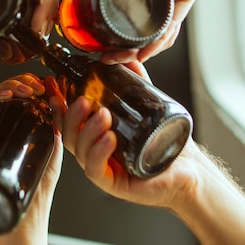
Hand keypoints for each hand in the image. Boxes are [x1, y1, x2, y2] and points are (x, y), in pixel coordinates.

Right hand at [0, 74, 63, 228]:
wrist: (31, 203)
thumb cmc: (42, 176)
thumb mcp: (55, 137)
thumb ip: (56, 115)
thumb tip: (56, 88)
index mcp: (22, 119)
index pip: (19, 89)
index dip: (29, 80)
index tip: (43, 83)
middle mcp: (5, 121)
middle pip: (6, 88)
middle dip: (21, 81)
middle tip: (35, 88)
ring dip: (10, 85)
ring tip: (26, 92)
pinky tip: (7, 97)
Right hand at [49, 61, 196, 209]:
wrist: (189, 169)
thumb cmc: (167, 146)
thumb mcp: (148, 110)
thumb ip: (137, 86)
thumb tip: (130, 60)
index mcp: (97, 137)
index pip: (71, 121)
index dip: (59, 106)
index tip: (54, 89)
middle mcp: (96, 152)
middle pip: (70, 135)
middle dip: (72, 116)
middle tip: (85, 101)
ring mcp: (103, 169)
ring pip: (80, 151)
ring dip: (88, 131)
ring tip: (104, 116)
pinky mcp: (113, 184)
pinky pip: (96, 170)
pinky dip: (99, 153)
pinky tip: (109, 139)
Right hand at [61, 0, 234, 63]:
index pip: (128, 30)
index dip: (114, 46)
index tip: (98, 54)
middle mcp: (157, 4)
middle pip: (143, 41)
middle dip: (126, 56)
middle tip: (108, 59)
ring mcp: (171, 3)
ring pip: (159, 38)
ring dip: (142, 52)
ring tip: (124, 57)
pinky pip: (172, 24)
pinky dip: (159, 39)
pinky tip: (147, 48)